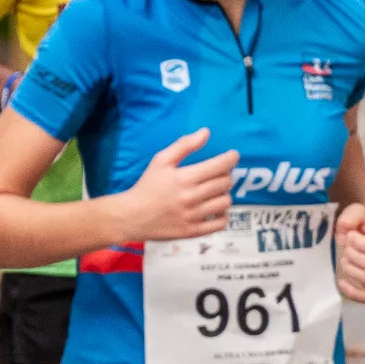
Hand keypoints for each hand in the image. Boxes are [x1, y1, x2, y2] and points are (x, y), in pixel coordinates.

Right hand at [118, 129, 238, 242]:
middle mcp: (191, 197)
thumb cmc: (147, 186)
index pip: (220, 166)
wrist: (131, 216)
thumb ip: (184, 145)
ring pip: (225, 202)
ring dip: (224, 194)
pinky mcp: (193, 231)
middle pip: (225, 183)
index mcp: (185, 178)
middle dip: (226, 175)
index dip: (231, 159)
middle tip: (218, 174)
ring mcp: (193, 216)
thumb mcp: (160, 161)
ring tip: (215, 192)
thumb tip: (206, 132)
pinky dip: (222, 216)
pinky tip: (215, 210)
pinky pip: (220, 224)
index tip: (233, 156)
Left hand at [334, 201, 364, 301]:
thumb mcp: (355, 211)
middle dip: (351, 255)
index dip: (357, 243)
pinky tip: (341, 282)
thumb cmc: (358, 223)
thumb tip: (345, 234)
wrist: (360, 233)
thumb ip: (350, 217)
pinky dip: (353, 292)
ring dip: (350, 270)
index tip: (350, 236)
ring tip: (346, 259)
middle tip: (346, 248)